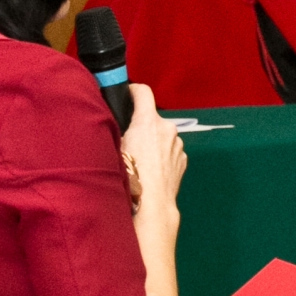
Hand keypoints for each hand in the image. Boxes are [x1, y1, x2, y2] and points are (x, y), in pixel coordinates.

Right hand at [123, 85, 186, 213]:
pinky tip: (150, 169)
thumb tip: (112, 124)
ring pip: (162, 135)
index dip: (133, 91)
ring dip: (152, 142)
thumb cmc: (131, 178)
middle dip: (141, 125)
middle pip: (152, 118)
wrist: (152, 205)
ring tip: (139, 160)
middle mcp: (167, 129)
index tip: (127, 95)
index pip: (143, 92)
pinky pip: (169, 150)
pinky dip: (161, 155)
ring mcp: (178, 145)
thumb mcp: (114, 148)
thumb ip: (116, 131)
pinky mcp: (182, 159)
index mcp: (149, 122)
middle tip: (127, 140)